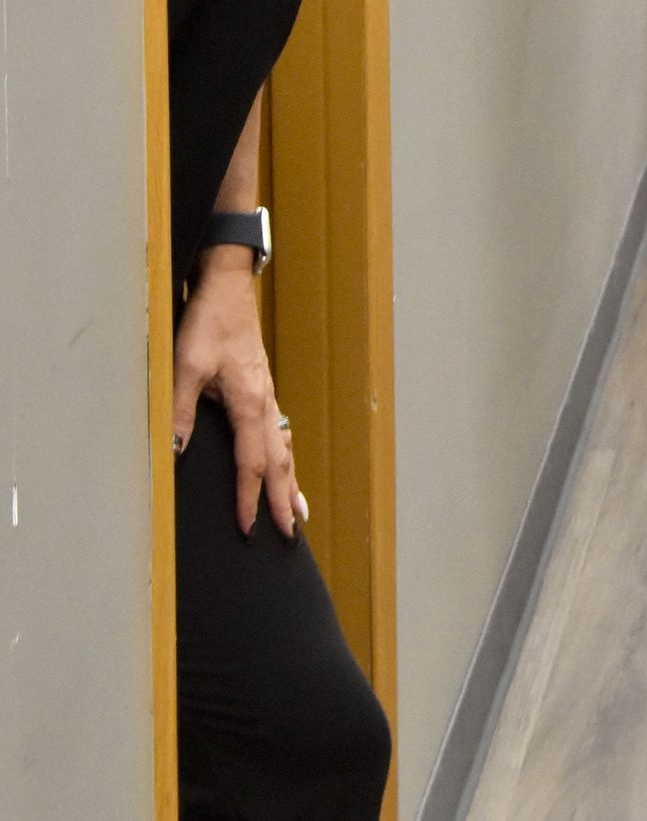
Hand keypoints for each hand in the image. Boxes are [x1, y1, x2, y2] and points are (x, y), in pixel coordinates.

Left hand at [172, 254, 301, 536]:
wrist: (228, 287)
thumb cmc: (209, 322)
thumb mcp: (185, 365)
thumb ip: (180, 410)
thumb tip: (175, 453)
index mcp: (249, 403)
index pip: (252, 464)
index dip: (249, 499)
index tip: (247, 528)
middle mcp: (264, 403)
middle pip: (279, 462)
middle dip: (283, 499)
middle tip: (291, 533)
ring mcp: (267, 396)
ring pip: (284, 447)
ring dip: (290, 481)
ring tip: (297, 509)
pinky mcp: (262, 389)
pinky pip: (280, 432)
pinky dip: (285, 457)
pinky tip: (284, 463)